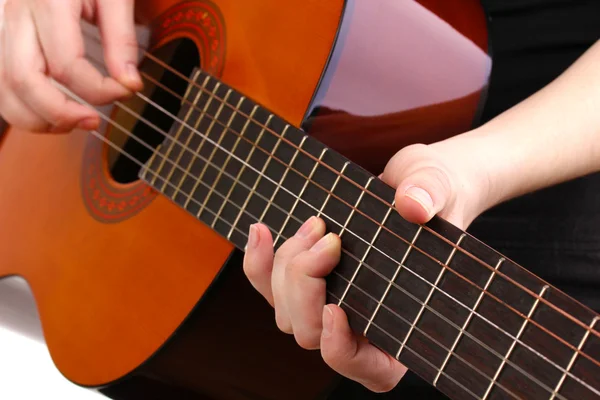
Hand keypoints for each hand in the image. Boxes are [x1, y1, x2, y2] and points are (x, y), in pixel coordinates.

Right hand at [0, 0, 142, 132]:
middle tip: (95, 121)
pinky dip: (22, 106)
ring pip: (3, 87)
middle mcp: (15, 12)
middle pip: (23, 80)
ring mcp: (1, 24)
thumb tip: (129, 82)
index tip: (128, 90)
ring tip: (74, 121)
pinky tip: (51, 112)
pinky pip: (0, 82)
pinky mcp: (1, 34)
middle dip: (60, 113)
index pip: (67, 65)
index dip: (101, 90)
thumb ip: (121, 36)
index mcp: (47, 0)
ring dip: (38, 117)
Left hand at [243, 141, 490, 391]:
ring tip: (314, 224)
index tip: (334, 309)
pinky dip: (259, 264)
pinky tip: (261, 230)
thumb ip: (431, 195)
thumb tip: (413, 205)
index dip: (342, 348)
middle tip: (329, 237)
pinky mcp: (307, 281)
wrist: (416, 182)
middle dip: (306, 287)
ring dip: (286, 269)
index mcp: (405, 326)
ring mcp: (331, 303)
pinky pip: (270, 287)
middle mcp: (363, 324)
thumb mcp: (441, 188)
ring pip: (286, 313)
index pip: (370, 369)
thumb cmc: (438, 194)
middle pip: (312, 334)